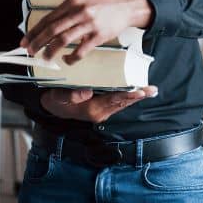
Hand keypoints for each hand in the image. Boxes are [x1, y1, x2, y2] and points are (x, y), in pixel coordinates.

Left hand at [21, 0, 152, 63]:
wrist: (127, 5)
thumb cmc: (103, 3)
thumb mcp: (82, 0)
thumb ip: (66, 10)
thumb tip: (47, 25)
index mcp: (72, 2)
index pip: (48, 19)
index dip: (34, 31)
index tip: (25, 41)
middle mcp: (79, 11)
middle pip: (52, 29)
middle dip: (38, 42)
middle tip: (30, 51)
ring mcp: (89, 24)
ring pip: (63, 40)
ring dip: (51, 51)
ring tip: (45, 58)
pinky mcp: (98, 35)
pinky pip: (81, 50)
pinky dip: (71, 57)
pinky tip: (67, 60)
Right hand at [40, 86, 157, 123]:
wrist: (50, 107)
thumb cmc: (54, 100)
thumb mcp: (58, 97)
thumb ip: (70, 95)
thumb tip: (86, 92)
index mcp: (91, 110)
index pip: (113, 101)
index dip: (127, 95)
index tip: (139, 91)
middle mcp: (99, 113)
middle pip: (122, 103)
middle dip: (137, 96)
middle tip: (152, 89)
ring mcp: (102, 112)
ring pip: (121, 103)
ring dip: (135, 97)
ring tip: (150, 90)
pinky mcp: (102, 108)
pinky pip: (117, 103)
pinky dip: (128, 97)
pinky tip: (137, 91)